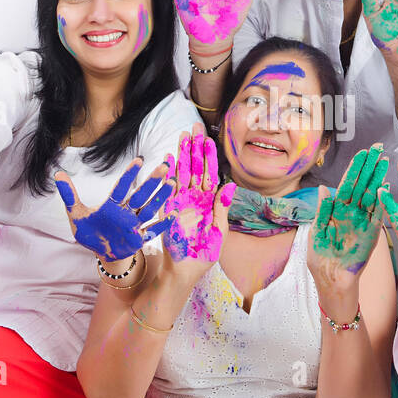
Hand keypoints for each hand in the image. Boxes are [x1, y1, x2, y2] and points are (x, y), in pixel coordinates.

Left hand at [55, 158, 174, 261]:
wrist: (101, 252)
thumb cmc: (90, 232)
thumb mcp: (76, 215)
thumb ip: (69, 196)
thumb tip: (58, 174)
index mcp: (111, 206)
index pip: (121, 188)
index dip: (129, 175)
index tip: (139, 160)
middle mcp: (126, 213)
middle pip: (140, 195)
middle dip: (152, 182)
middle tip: (164, 166)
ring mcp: (134, 225)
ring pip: (150, 209)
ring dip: (160, 197)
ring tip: (171, 183)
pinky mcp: (138, 238)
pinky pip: (153, 230)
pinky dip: (163, 224)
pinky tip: (173, 214)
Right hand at [164, 126, 235, 280]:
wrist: (185, 270)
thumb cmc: (204, 254)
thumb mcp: (220, 231)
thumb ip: (222, 208)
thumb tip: (230, 186)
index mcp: (209, 202)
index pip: (210, 174)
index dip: (209, 156)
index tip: (209, 139)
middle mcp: (195, 198)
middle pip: (195, 168)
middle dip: (195, 148)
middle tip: (194, 127)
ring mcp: (181, 202)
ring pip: (182, 173)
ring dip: (182, 154)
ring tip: (183, 136)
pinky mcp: (168, 210)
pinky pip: (168, 188)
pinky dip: (167, 173)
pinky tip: (168, 158)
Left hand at [307, 144, 388, 292]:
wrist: (331, 280)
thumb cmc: (321, 258)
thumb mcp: (317, 232)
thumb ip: (322, 211)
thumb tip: (324, 188)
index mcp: (337, 210)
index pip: (348, 184)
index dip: (355, 168)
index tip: (363, 153)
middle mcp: (351, 213)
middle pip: (362, 185)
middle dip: (370, 167)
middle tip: (378, 149)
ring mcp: (363, 222)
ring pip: (372, 196)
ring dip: (378, 179)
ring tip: (385, 162)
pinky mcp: (371, 234)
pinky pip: (378, 215)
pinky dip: (382, 202)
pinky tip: (386, 187)